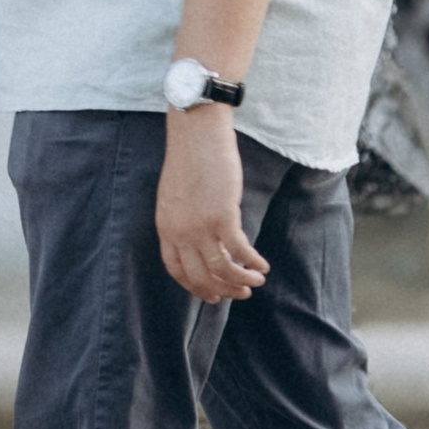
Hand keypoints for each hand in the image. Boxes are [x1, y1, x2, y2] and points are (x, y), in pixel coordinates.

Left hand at [155, 108, 266, 303]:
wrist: (196, 133)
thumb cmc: (189, 160)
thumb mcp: (176, 197)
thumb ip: (183, 221)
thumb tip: (202, 242)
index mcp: (165, 226)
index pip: (176, 269)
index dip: (195, 287)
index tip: (211, 295)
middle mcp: (179, 232)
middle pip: (200, 276)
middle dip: (222, 290)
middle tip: (240, 294)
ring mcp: (200, 226)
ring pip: (222, 270)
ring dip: (242, 281)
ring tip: (256, 282)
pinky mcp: (223, 216)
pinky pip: (240, 252)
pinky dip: (253, 263)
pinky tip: (263, 265)